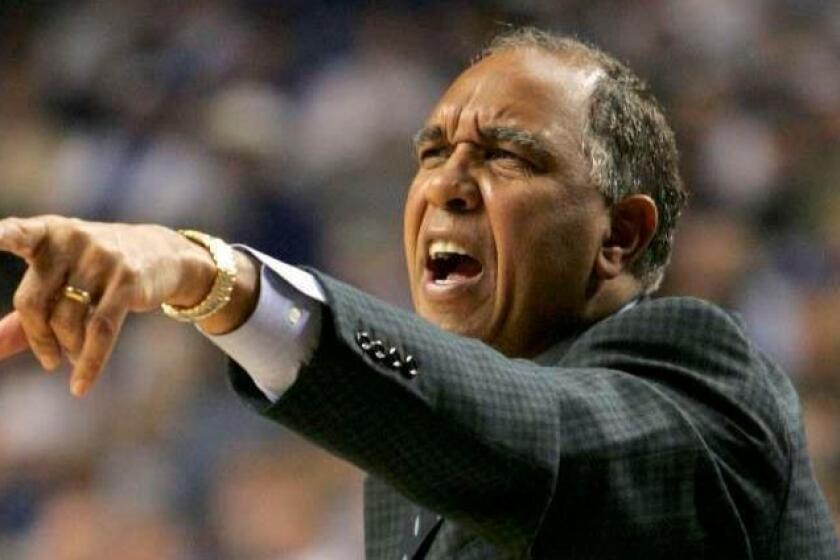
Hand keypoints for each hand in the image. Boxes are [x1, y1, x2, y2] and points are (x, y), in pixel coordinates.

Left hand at [0, 216, 255, 396]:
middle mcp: (72, 241)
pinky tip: (80, 386)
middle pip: (33, 304)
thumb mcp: (61, 281)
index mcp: (47, 234)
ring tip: (74, 356)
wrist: (163, 255)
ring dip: (68, 350)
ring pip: (67, 322)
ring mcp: (102, 258)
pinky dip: (89, 363)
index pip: (14, 233)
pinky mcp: (127, 281)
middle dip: (38, 340)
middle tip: (49, 360)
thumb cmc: (98, 270)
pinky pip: (99, 331)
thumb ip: (25, 314)